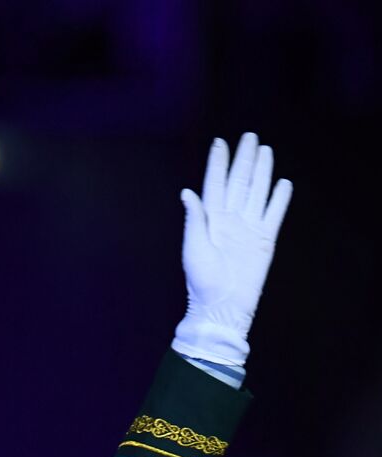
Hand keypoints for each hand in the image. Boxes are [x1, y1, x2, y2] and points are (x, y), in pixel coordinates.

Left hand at [173, 132, 293, 366]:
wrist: (222, 305)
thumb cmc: (201, 280)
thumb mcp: (192, 248)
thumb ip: (194, 219)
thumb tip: (187, 192)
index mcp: (210, 220)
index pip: (215, 184)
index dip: (218, 163)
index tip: (220, 142)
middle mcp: (230, 220)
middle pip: (240, 182)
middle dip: (244, 159)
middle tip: (249, 136)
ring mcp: (248, 228)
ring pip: (258, 192)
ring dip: (262, 172)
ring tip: (265, 151)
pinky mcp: (264, 240)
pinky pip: (273, 214)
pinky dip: (279, 199)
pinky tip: (283, 183)